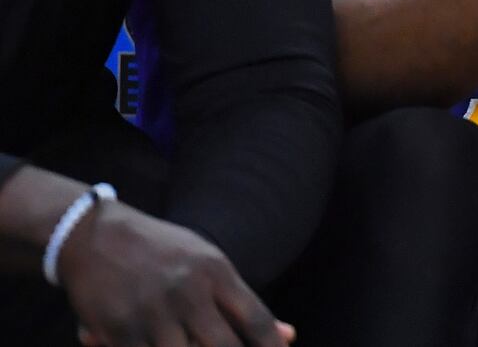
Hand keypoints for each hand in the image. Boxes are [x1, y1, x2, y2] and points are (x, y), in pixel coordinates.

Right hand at [58, 200, 292, 346]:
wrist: (94, 235)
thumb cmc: (162, 252)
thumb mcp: (206, 264)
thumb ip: (242, 304)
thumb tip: (290, 336)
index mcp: (215, 272)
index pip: (255, 319)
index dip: (272, 344)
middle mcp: (188, 292)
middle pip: (224, 346)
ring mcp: (153, 313)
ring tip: (186, 340)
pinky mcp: (120, 331)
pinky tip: (156, 342)